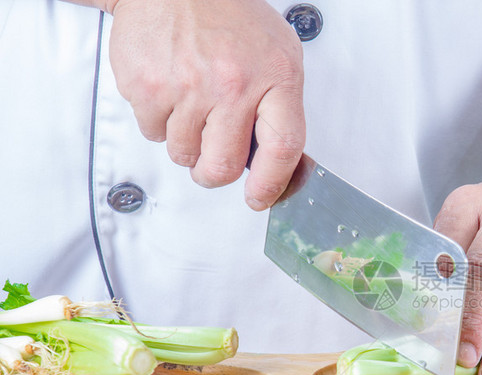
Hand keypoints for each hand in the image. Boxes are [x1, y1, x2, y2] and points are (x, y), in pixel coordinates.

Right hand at [107, 0, 304, 209]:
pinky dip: (159, 121)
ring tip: (191, 105)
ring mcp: (188, 86)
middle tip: (213, 163)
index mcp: (275, 77)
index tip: (259, 197)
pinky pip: (152, 133)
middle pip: (224, 167)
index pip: (282, 148)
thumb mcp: (278, 54)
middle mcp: (233, 84)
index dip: (272, 184)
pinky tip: (169, 89)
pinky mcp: (147, 87)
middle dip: (216, 174)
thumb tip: (279, 163)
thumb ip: (280, 107)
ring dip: (186, 143)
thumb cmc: (230, 18)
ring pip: (184, 155)